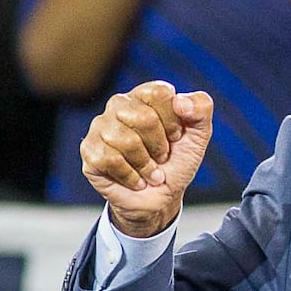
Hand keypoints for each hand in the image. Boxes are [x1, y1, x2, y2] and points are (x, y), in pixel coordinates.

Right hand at [81, 81, 213, 236]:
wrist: (160, 198)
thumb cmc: (176, 162)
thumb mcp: (198, 135)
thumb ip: (201, 107)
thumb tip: (181, 101)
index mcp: (145, 95)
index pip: (159, 93)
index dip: (173, 120)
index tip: (176, 137)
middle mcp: (119, 105)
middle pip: (144, 118)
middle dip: (160, 146)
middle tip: (161, 158)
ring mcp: (100, 126)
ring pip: (127, 141)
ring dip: (146, 165)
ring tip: (150, 171)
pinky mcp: (89, 150)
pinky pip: (110, 160)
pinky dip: (131, 176)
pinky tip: (136, 179)